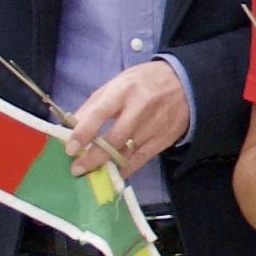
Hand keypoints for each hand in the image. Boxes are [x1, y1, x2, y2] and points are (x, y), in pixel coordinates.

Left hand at [63, 54, 191, 182]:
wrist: (186, 84)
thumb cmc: (143, 82)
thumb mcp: (117, 83)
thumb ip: (95, 104)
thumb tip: (71, 125)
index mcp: (123, 90)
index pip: (100, 112)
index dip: (83, 132)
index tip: (69, 149)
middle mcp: (139, 108)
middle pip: (114, 138)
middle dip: (93, 157)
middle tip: (77, 169)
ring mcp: (153, 126)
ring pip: (127, 152)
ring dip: (106, 165)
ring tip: (90, 173)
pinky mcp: (163, 140)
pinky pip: (140, 159)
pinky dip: (125, 169)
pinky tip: (113, 173)